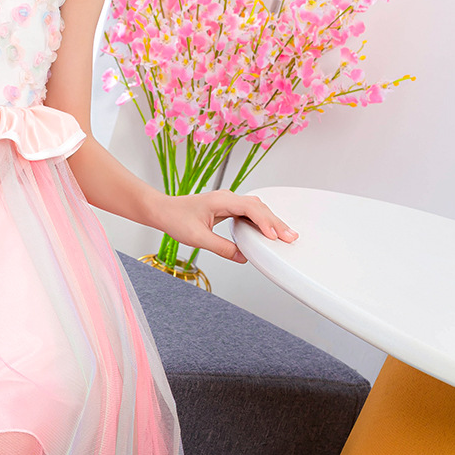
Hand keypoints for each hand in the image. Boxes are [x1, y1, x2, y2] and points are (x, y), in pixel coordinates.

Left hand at [153, 190, 298, 262]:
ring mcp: (227, 201)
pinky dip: (261, 221)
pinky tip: (268, 232)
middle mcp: (226, 197)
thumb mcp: (198, 238)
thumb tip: (242, 256)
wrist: (163, 211)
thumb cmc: (176, 218)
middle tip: (290, 237)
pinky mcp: (227, 208)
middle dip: (275, 222)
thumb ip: (221, 247)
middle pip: (258, 207)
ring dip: (271, 221)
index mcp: (220, 200)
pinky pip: (249, 212)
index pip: (250, 208)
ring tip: (285, 236)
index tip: (274, 235)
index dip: (264, 221)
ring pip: (256, 208)